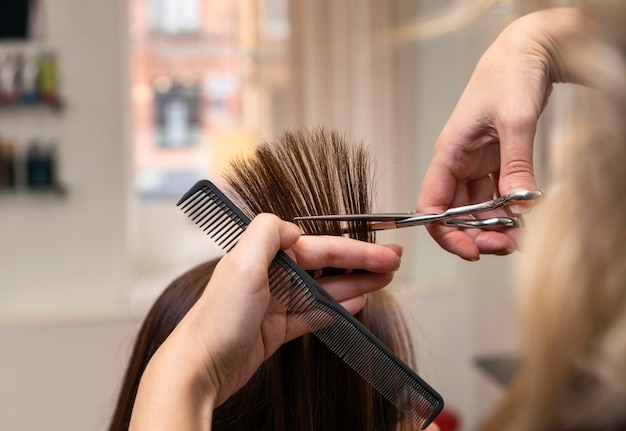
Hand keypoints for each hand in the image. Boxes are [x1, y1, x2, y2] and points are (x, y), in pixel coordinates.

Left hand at [129, 213, 401, 429]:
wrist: (199, 368)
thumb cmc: (216, 320)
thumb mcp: (241, 265)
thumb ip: (266, 233)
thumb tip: (292, 226)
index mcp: (263, 255)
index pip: (319, 247)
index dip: (354, 249)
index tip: (383, 251)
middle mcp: (270, 276)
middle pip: (325, 265)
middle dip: (361, 263)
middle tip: (393, 264)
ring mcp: (275, 303)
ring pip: (324, 289)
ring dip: (355, 283)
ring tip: (384, 281)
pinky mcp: (276, 329)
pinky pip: (314, 314)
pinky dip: (336, 308)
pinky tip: (356, 302)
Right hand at [417, 8, 584, 259]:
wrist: (527, 52)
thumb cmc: (509, 74)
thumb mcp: (515, 119)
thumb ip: (516, 163)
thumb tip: (519, 206)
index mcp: (448, 154)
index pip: (432, 206)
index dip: (445, 233)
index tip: (470, 250)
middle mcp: (457, 164)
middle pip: (454, 214)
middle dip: (474, 235)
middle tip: (503, 246)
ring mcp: (475, 165)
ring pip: (475, 210)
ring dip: (492, 228)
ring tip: (517, 238)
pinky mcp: (494, 163)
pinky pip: (495, 197)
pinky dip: (507, 212)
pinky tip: (522, 220)